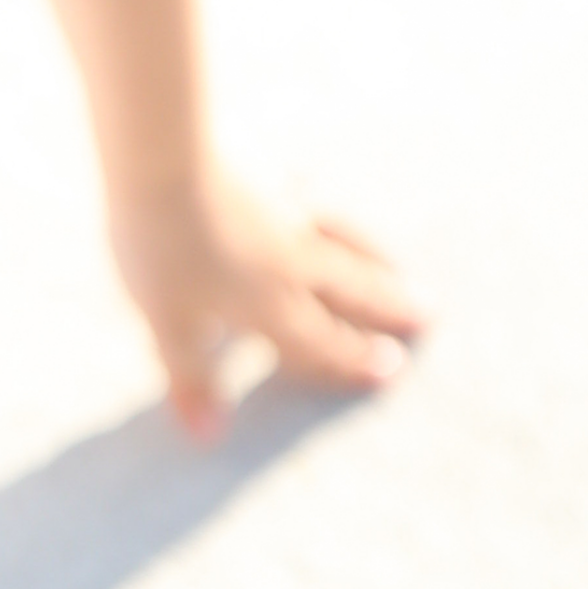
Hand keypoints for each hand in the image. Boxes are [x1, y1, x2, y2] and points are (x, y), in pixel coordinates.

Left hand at [106, 164, 427, 444]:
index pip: (320, 340)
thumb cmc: (159, 244)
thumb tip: (209, 438)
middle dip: (386, 307)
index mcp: (268, 303)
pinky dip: (321, 197)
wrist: (163, 150)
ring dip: (373, 256)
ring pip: (341, 239)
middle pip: (347, 288)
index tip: (394, 370)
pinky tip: (318, 187)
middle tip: (429, 315)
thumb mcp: (166, 323)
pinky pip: (306, 186)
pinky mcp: (266, 163)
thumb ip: (192, 377)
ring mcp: (284, 206)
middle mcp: (290, 257)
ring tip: (399, 265)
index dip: (353, 359)